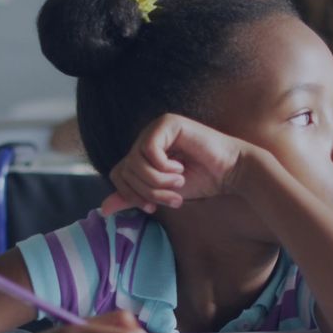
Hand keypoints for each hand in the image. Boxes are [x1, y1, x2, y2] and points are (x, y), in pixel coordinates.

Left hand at [101, 114, 253, 214]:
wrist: (229, 173)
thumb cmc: (201, 181)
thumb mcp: (162, 193)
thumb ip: (134, 197)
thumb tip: (103, 209)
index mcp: (143, 153)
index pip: (118, 174)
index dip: (132, 195)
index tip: (153, 207)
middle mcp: (146, 138)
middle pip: (125, 170)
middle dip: (149, 192)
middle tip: (174, 198)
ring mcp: (156, 128)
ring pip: (135, 161)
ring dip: (158, 182)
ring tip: (180, 184)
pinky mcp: (168, 123)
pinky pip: (148, 150)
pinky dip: (163, 166)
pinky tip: (181, 168)